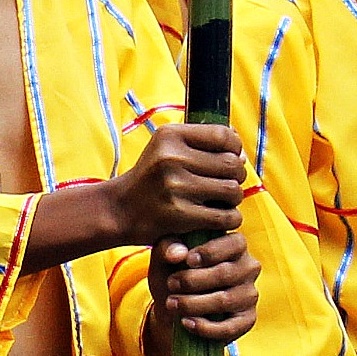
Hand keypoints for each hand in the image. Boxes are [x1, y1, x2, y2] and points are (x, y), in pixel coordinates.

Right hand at [112, 123, 244, 243]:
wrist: (117, 211)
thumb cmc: (149, 179)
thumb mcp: (164, 148)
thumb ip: (199, 143)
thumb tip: (239, 151)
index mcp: (169, 136)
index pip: (224, 136)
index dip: (234, 148)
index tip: (227, 159)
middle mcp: (171, 158)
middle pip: (232, 165)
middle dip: (235, 176)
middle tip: (223, 185)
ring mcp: (175, 187)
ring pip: (233, 191)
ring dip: (233, 199)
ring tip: (219, 201)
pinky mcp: (179, 215)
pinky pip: (225, 216)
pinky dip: (229, 219)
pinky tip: (219, 218)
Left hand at [144, 227, 255, 353]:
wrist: (172, 311)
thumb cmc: (173, 276)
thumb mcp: (164, 260)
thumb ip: (166, 249)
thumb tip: (178, 253)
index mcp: (234, 246)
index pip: (234, 243)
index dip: (211, 252)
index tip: (188, 260)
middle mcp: (248, 268)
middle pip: (225, 274)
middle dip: (192, 281)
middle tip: (171, 284)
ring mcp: (249, 294)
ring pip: (225, 300)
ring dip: (193, 304)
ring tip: (171, 304)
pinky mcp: (246, 319)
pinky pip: (230, 327)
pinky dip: (205, 327)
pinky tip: (186, 322)